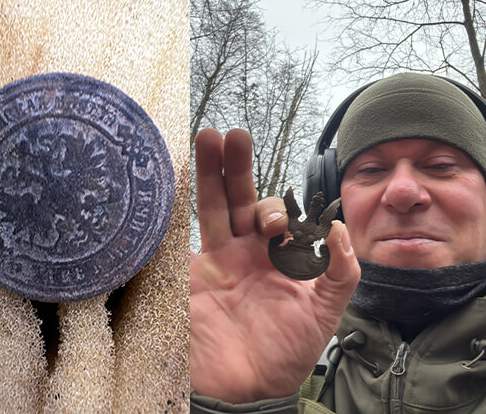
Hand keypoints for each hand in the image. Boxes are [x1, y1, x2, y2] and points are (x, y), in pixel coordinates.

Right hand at [190, 129, 359, 402]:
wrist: (245, 387)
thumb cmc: (286, 354)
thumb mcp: (325, 314)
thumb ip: (340, 273)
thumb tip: (340, 228)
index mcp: (278, 259)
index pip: (276, 217)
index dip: (278, 211)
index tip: (278, 229)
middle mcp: (246, 253)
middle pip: (239, 198)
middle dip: (236, 167)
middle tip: (234, 135)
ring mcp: (216, 260)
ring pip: (212, 206)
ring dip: (210, 173)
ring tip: (208, 137)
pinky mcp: (191, 274)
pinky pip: (185, 236)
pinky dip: (182, 209)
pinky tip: (180, 179)